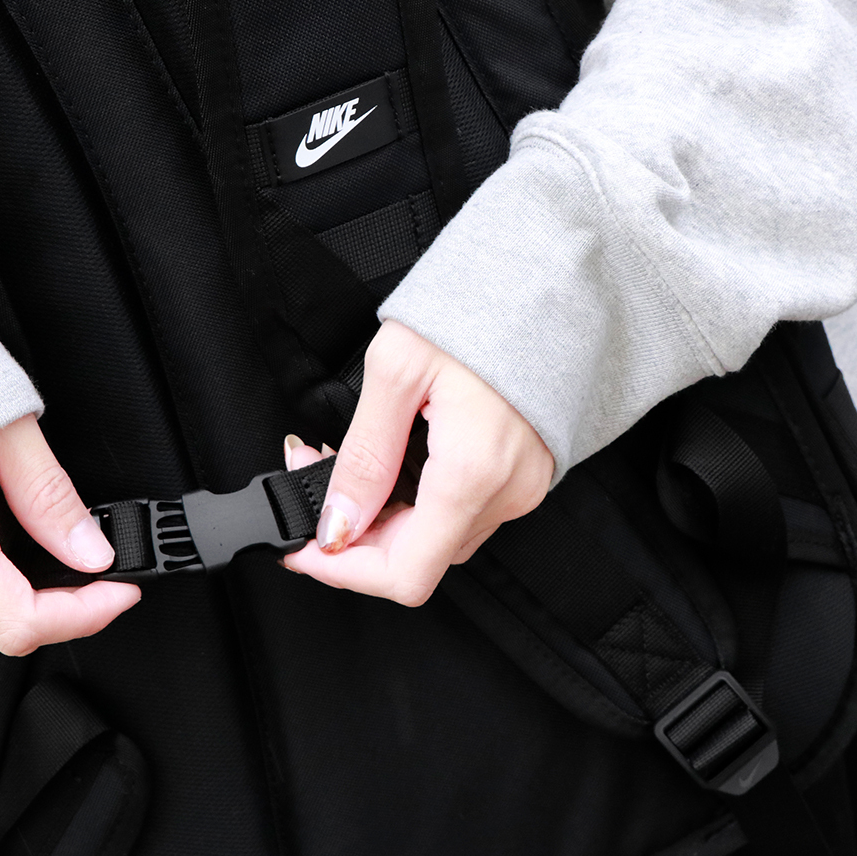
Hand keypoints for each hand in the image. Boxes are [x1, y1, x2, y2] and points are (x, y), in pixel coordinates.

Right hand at [0, 415, 140, 654]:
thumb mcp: (7, 425)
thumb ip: (48, 495)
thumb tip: (91, 551)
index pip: (17, 618)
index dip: (83, 615)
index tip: (121, 591)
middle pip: (2, 623)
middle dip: (68, 610)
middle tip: (111, 578)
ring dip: (35, 597)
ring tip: (77, 558)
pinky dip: (3, 575)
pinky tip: (29, 543)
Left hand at [282, 320, 553, 605]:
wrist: (551, 279)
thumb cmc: (485, 307)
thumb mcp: (397, 369)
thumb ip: (365, 457)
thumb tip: (338, 523)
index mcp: (473, 474)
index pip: (405, 576)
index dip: (343, 573)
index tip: (305, 549)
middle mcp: (505, 494)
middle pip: (417, 560)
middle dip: (353, 534)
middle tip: (314, 476)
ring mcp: (520, 489)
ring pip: (436, 538)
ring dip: (383, 517)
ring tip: (348, 461)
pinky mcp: (524, 476)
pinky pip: (462, 513)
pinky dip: (418, 501)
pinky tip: (395, 463)